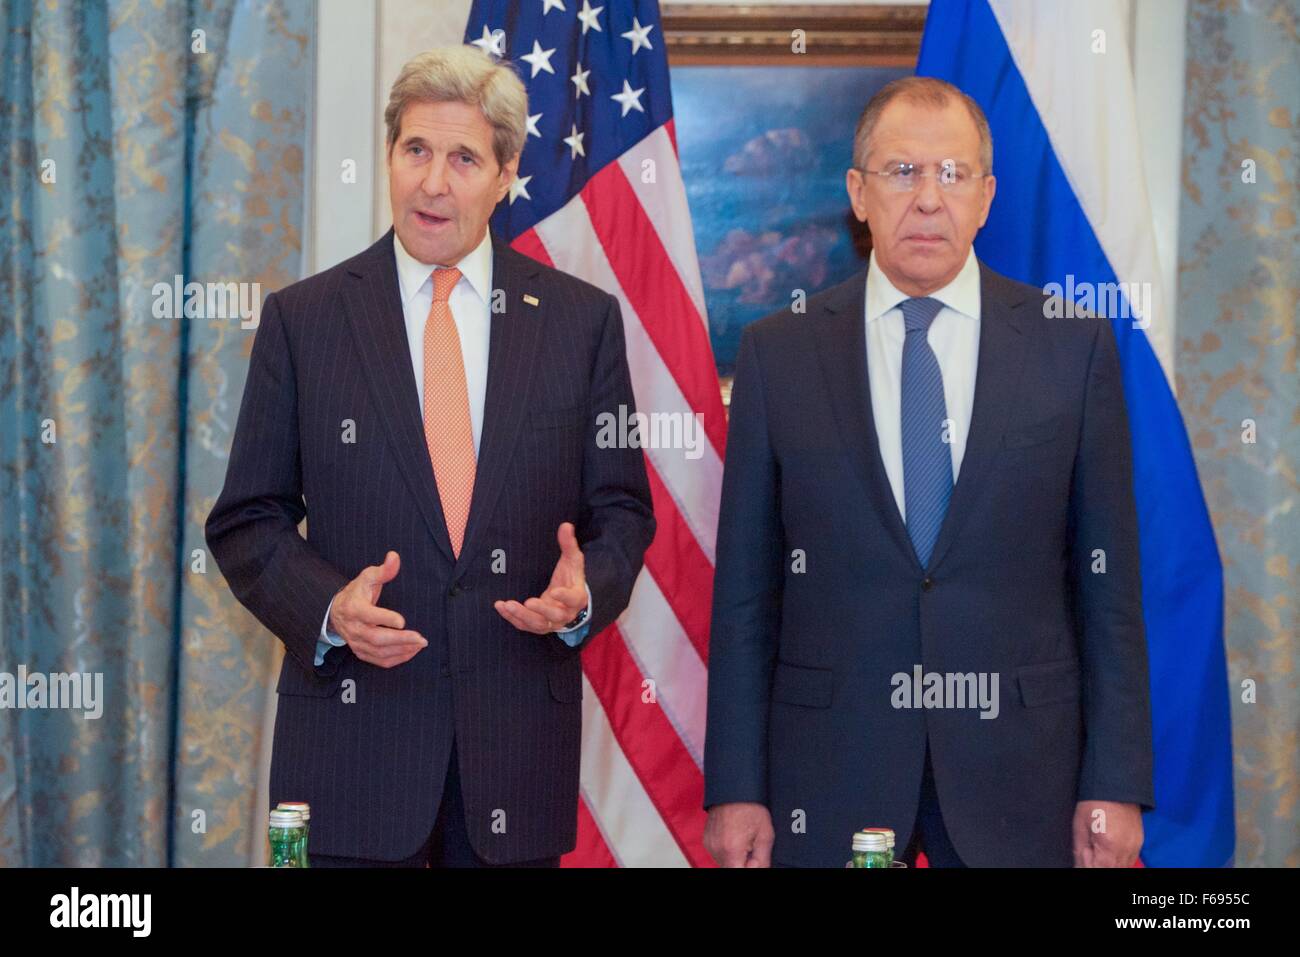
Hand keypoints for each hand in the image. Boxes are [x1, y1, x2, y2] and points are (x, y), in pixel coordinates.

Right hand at [329, 551, 426, 667]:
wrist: (337, 612)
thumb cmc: (357, 593)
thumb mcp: (367, 578)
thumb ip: (383, 570)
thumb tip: (394, 556)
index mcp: (354, 608)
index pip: (369, 615)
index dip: (385, 619)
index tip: (402, 621)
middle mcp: (354, 628)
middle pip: (376, 638)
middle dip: (400, 639)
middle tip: (421, 638)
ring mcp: (356, 642)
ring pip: (379, 652)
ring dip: (401, 650)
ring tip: (420, 645)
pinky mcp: (361, 652)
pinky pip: (378, 661)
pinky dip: (396, 659)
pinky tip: (411, 652)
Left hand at [494, 522, 587, 633]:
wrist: (569, 600)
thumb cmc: (571, 578)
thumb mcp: (572, 560)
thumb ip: (568, 545)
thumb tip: (565, 525)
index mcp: (577, 598)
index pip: (573, 599)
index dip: (565, 597)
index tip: (555, 591)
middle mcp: (565, 614)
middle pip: (555, 616)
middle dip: (541, 610)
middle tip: (528, 602)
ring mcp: (551, 622)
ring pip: (538, 624)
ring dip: (522, 616)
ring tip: (507, 605)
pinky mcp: (538, 625)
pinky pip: (524, 625)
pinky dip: (512, 618)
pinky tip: (500, 606)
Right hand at [703, 802, 774, 867]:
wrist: (733, 788)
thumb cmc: (751, 807)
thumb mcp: (765, 834)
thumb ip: (763, 859)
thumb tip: (761, 870)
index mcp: (731, 850)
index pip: (738, 873)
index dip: (749, 868)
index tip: (754, 860)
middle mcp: (717, 849)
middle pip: (730, 868)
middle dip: (742, 863)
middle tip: (751, 847)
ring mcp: (710, 844)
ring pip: (724, 862)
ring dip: (734, 857)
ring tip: (743, 839)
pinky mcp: (706, 840)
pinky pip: (718, 853)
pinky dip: (727, 850)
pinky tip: (735, 836)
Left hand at [1072, 800, 1143, 866]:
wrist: (1115, 785)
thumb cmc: (1094, 803)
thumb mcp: (1080, 826)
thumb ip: (1081, 851)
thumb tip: (1080, 865)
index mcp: (1110, 846)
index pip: (1100, 870)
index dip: (1088, 866)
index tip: (1083, 858)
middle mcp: (1126, 850)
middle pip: (1113, 870)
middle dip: (1098, 866)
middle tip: (1088, 856)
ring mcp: (1136, 847)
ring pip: (1123, 867)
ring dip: (1109, 865)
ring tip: (1098, 853)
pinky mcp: (1140, 842)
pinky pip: (1130, 859)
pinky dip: (1119, 860)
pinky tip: (1109, 853)